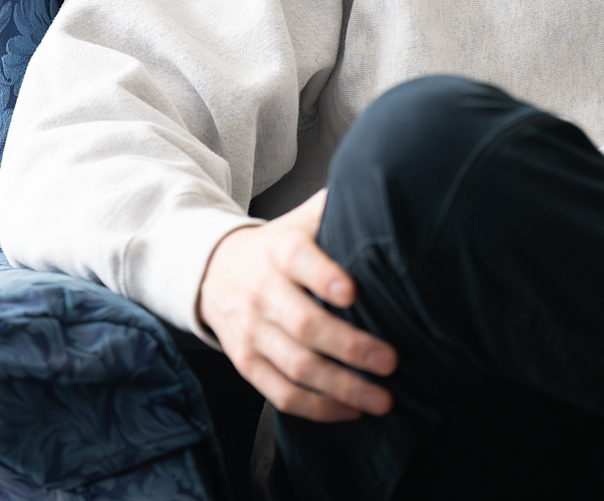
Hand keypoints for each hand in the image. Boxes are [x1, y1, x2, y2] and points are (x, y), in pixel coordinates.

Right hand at [196, 189, 397, 421]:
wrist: (213, 270)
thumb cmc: (276, 248)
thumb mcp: (299, 221)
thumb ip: (335, 210)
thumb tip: (385, 193)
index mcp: (279, 251)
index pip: (299, 260)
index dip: (324, 277)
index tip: (352, 292)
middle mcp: (262, 292)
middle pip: (304, 325)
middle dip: (350, 347)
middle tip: (390, 361)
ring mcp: (251, 332)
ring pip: (296, 367)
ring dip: (342, 388)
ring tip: (382, 399)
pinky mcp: (246, 363)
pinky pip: (281, 395)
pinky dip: (318, 409)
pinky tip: (350, 411)